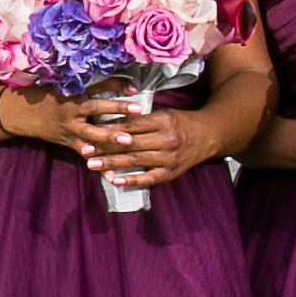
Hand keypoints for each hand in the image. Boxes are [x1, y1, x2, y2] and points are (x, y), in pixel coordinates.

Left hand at [71, 96, 207, 191]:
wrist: (209, 135)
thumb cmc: (181, 122)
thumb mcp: (163, 114)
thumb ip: (141, 120)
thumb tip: (112, 123)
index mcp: (162, 121)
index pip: (132, 126)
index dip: (111, 130)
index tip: (92, 132)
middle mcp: (166, 139)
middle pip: (131, 144)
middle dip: (106, 148)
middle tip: (86, 151)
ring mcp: (169, 158)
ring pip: (136, 161)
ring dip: (113, 164)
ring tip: (93, 166)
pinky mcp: (171, 173)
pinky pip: (149, 178)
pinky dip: (131, 180)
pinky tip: (114, 181)